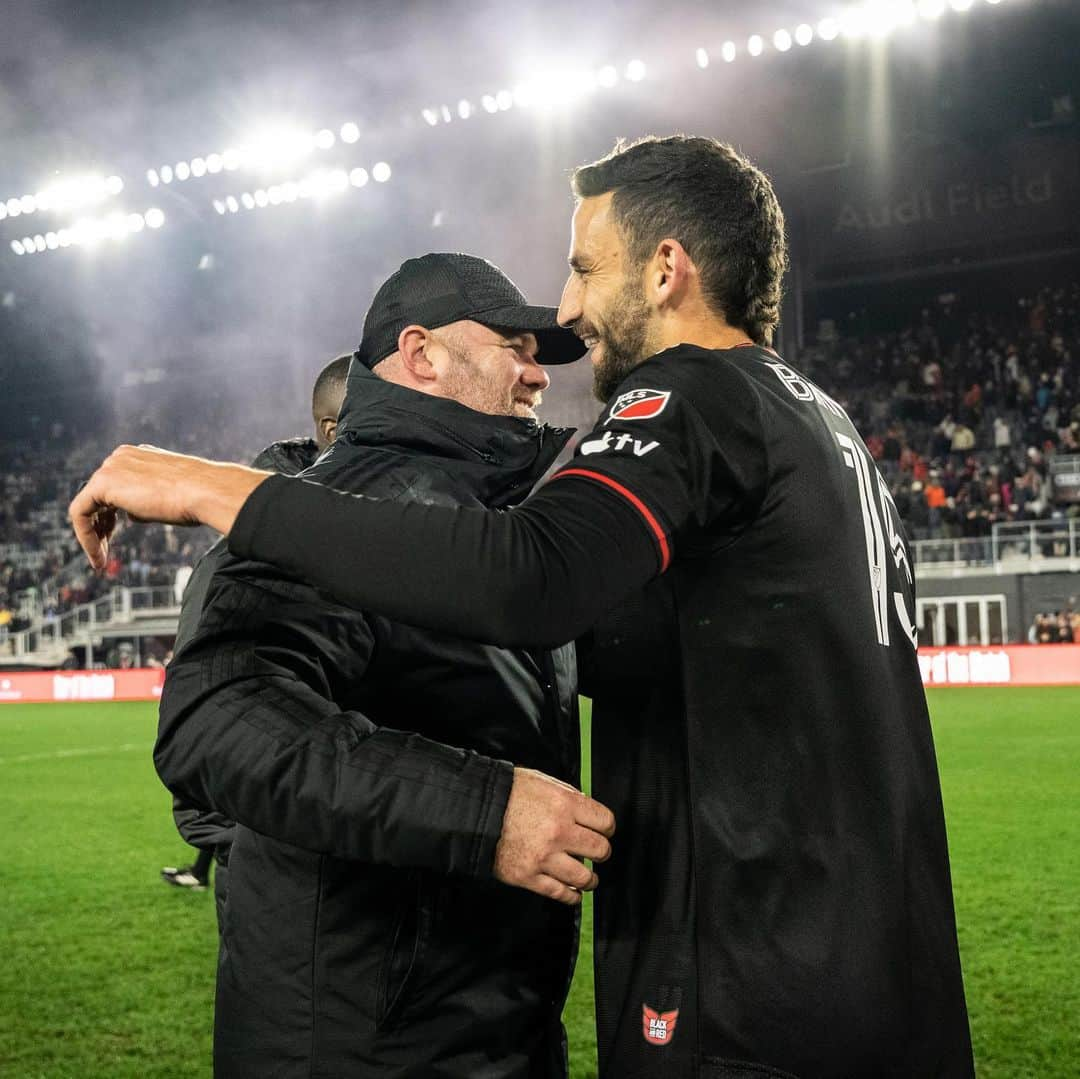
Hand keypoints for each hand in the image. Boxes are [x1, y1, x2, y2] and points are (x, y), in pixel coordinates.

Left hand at [69, 444, 271, 571]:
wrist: (207, 491)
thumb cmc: (199, 497)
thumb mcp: (171, 496)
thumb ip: (147, 500)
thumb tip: (132, 513)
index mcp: (139, 456)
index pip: (116, 485)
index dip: (112, 513)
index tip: (115, 534)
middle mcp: (122, 457)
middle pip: (98, 495)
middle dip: (101, 525)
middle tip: (105, 549)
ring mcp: (111, 467)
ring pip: (87, 505)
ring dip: (93, 534)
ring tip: (102, 558)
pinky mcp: (102, 483)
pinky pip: (80, 513)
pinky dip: (85, 536)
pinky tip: (98, 555)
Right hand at [493, 767, 614, 905]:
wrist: (474, 810)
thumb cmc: (507, 792)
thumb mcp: (541, 781)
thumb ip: (567, 794)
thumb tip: (586, 808)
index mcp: (565, 804)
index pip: (605, 822)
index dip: (607, 828)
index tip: (605, 832)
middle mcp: (559, 831)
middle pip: (600, 850)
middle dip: (601, 853)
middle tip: (597, 854)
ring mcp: (544, 857)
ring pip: (584, 877)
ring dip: (590, 880)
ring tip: (588, 879)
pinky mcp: (528, 876)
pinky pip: (559, 893)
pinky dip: (571, 896)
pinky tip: (573, 894)